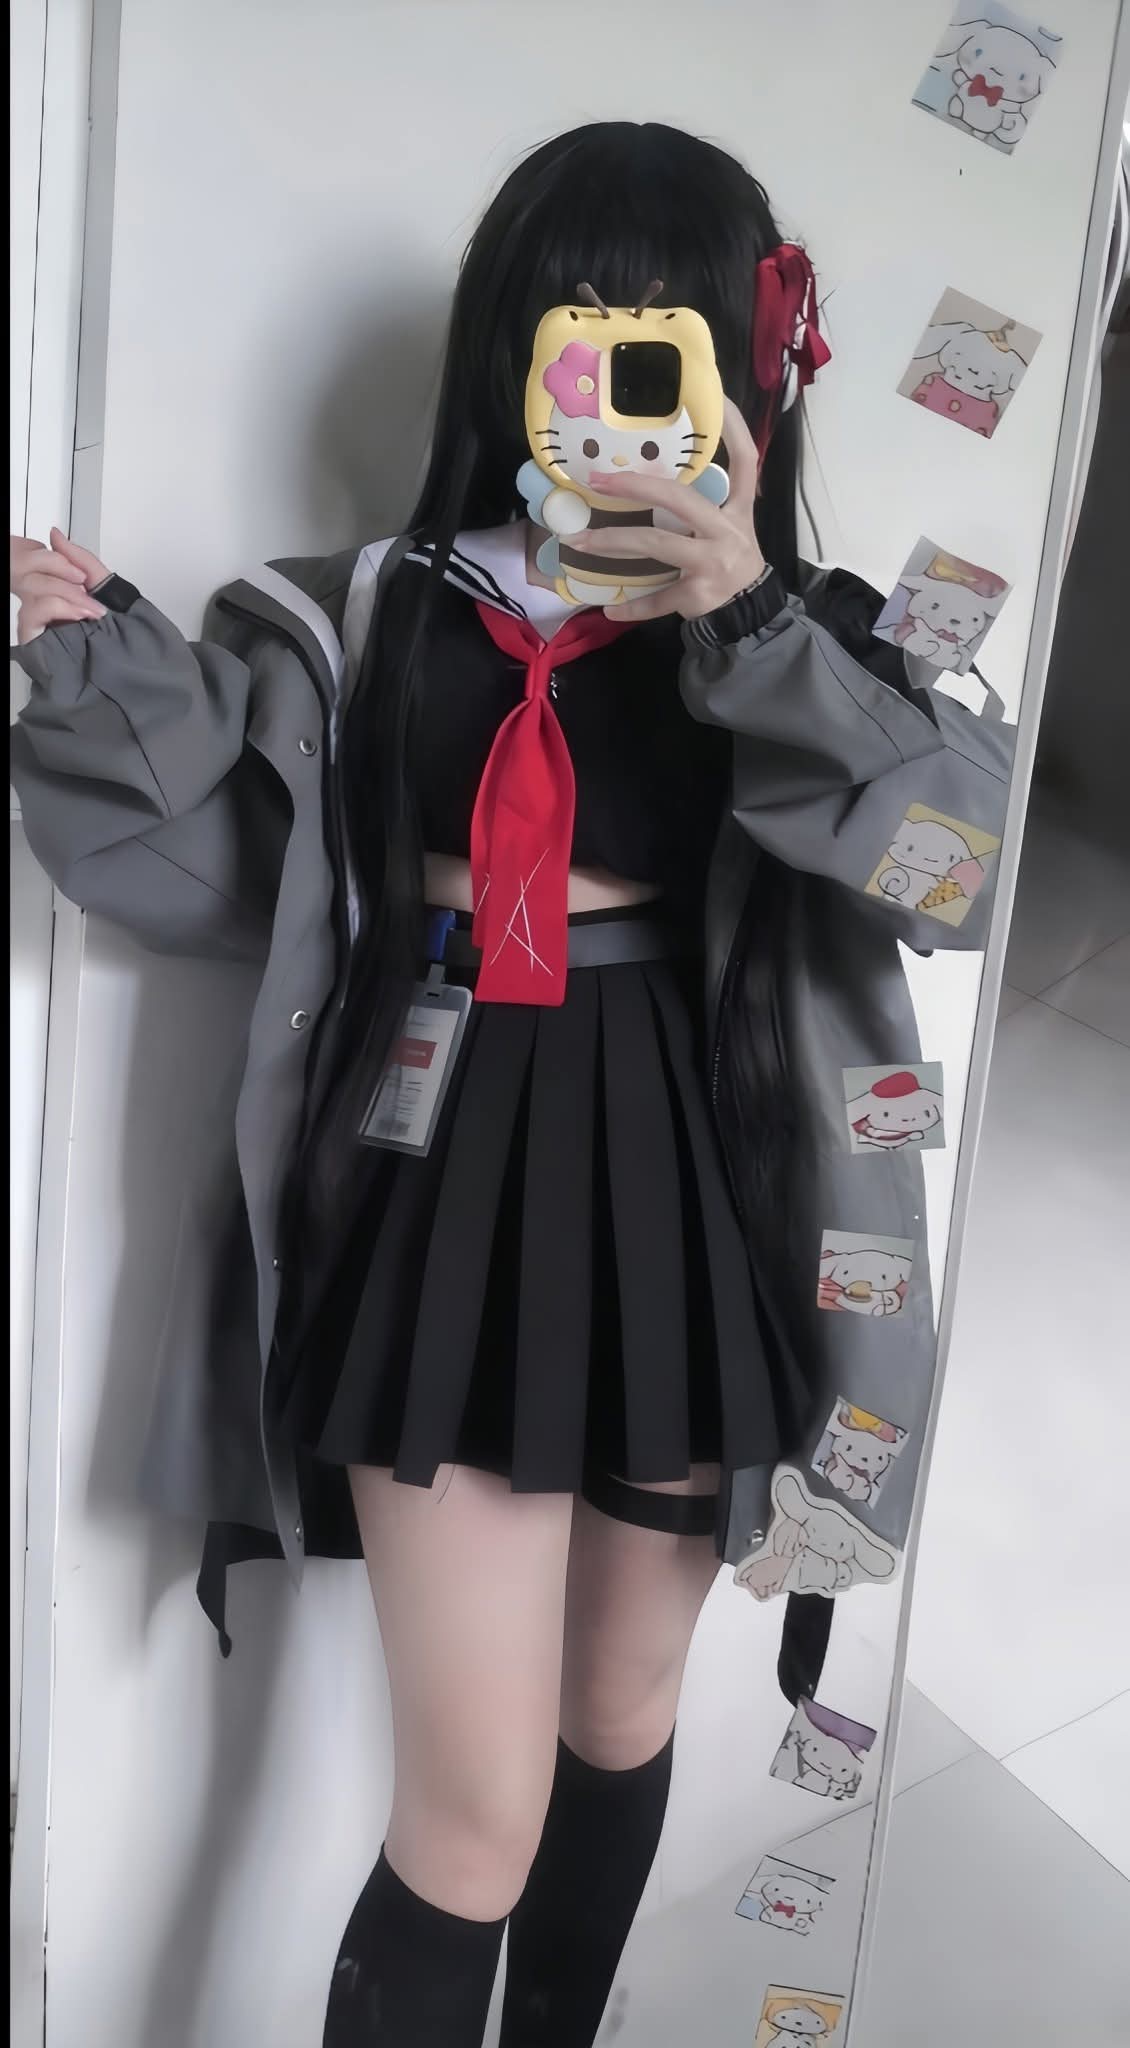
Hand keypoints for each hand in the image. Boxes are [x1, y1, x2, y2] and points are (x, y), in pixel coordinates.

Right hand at [11, 527, 109, 642]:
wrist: (123, 660)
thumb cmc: (114, 628)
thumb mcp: (102, 585)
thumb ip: (79, 558)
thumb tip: (56, 534)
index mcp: (54, 587)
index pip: (39, 562)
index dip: (57, 560)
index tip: (82, 575)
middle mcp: (40, 601)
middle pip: (32, 572)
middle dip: (63, 574)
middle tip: (87, 589)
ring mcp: (35, 618)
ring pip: (33, 589)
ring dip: (66, 593)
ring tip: (91, 609)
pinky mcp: (31, 636)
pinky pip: (32, 611)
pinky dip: (58, 607)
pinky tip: (78, 615)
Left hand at [565, 396, 765, 622]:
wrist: (750, 611)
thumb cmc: (731, 560)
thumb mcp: (731, 525)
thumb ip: (705, 502)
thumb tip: (653, 474)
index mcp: (738, 508)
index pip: (746, 458)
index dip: (734, 427)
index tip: (717, 398)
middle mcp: (727, 529)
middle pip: (678, 497)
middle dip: (634, 485)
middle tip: (596, 480)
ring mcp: (712, 562)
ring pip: (655, 543)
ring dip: (612, 542)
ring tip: (580, 541)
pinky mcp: (698, 593)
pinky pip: (657, 597)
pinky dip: (633, 605)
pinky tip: (610, 606)